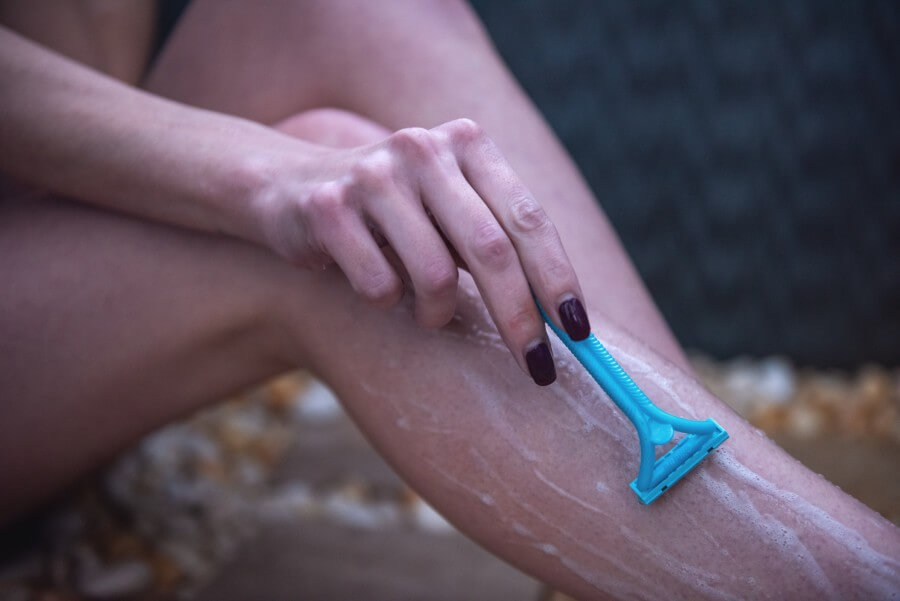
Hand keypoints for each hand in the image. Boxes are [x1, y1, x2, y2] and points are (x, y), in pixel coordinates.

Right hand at [254, 118, 590, 384]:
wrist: (290, 187)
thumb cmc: (393, 214)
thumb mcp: (450, 211)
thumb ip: (498, 241)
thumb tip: (564, 318)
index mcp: (468, 145)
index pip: (529, 218)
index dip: (558, 279)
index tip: (578, 334)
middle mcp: (425, 149)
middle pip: (491, 250)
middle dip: (519, 318)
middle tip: (534, 366)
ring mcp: (373, 174)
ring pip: (434, 275)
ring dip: (437, 313)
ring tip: (424, 311)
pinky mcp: (328, 206)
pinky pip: (378, 286)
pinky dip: (385, 303)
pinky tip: (371, 284)